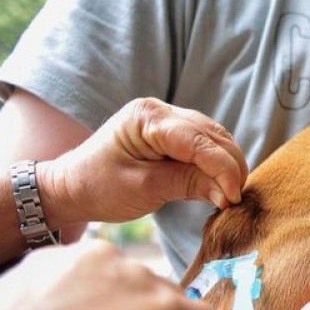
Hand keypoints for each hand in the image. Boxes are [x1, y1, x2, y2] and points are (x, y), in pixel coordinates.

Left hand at [39, 97, 247, 224]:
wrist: (72, 186)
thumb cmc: (99, 187)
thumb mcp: (144, 189)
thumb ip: (188, 184)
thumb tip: (228, 194)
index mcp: (147, 117)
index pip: (199, 141)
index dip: (223, 169)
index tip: (234, 197)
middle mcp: (161, 110)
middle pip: (213, 135)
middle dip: (231, 166)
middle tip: (237, 199)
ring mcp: (168, 118)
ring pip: (215, 137)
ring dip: (228, 164)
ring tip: (232, 193)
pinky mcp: (173, 131)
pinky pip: (206, 143)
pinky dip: (218, 162)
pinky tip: (221, 182)